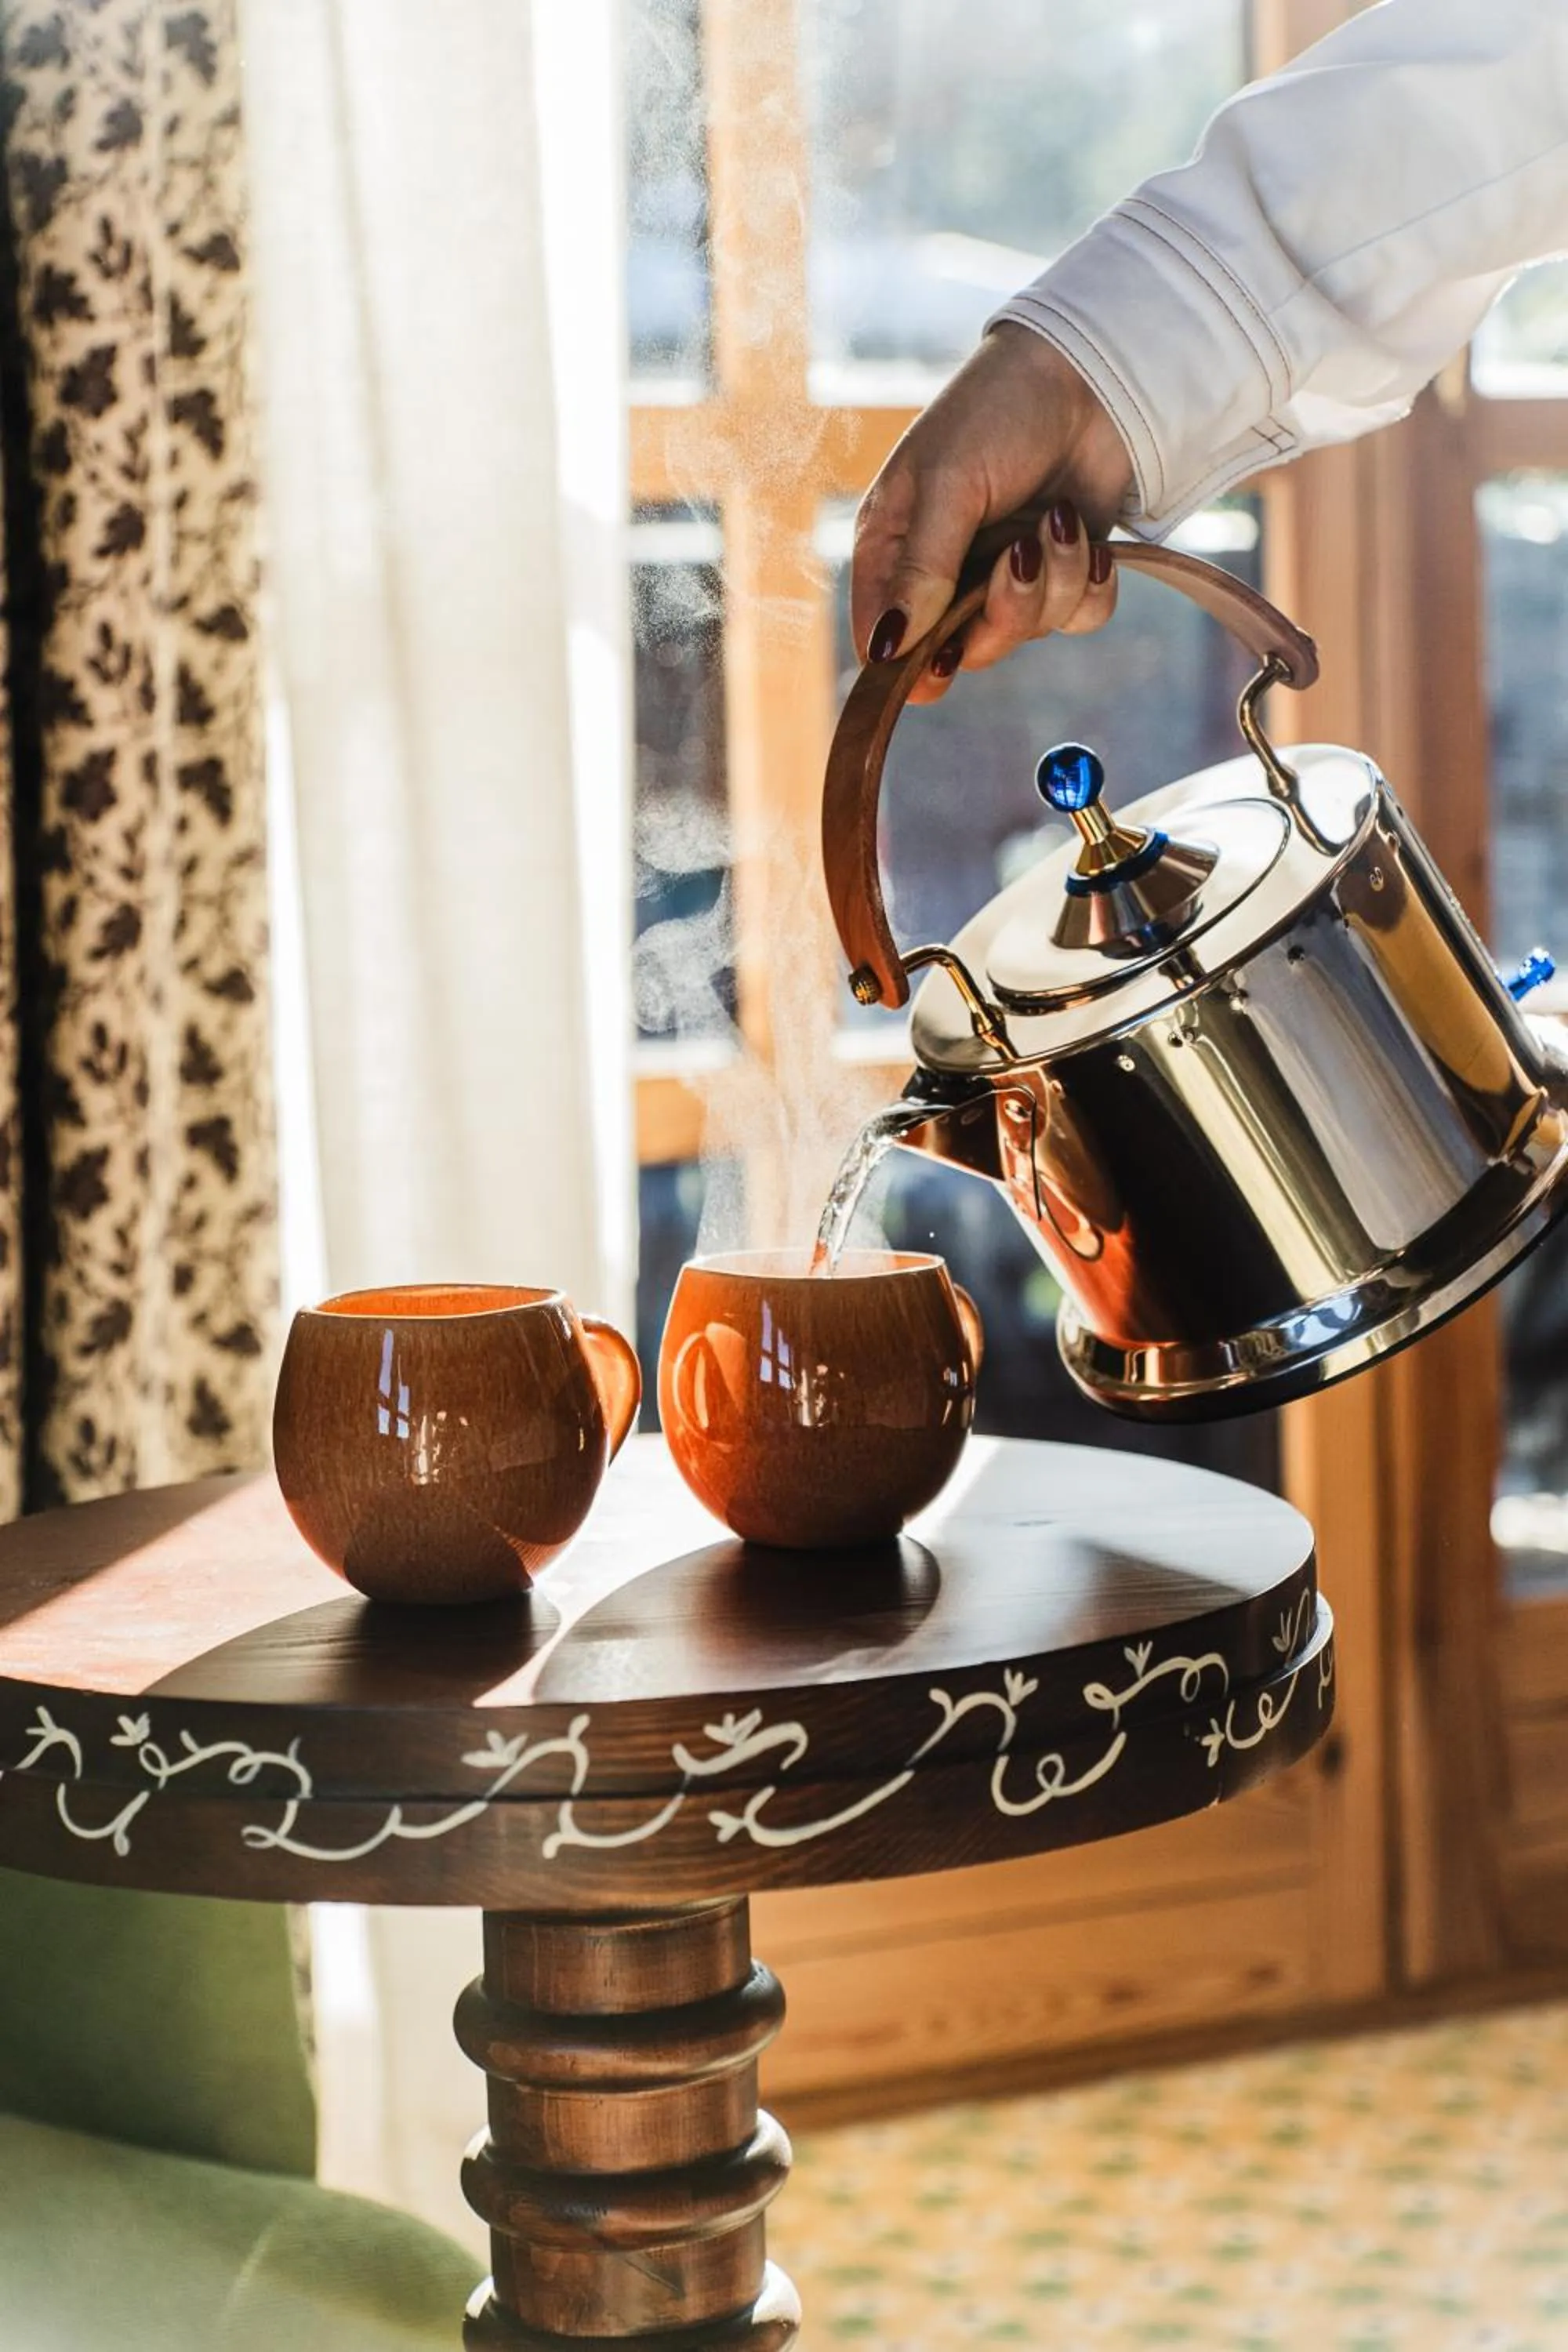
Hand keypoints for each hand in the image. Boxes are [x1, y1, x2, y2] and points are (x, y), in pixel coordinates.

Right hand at [852, 324, 1134, 703]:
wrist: (1088, 373)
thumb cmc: (997, 410)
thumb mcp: (947, 483)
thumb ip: (922, 568)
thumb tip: (891, 646)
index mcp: (894, 550)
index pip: (882, 640)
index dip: (906, 666)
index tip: (940, 661)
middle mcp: (944, 574)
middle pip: (961, 652)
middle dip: (1000, 613)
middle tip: (1016, 557)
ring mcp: (1004, 577)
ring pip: (1025, 634)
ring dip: (1053, 582)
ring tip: (1057, 519)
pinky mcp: (1062, 574)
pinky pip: (1077, 618)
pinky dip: (1090, 585)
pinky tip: (1088, 537)